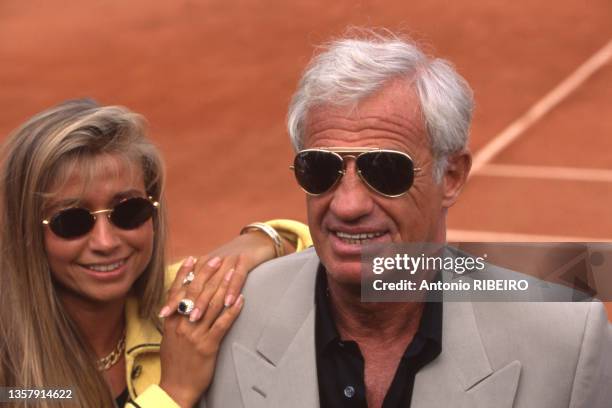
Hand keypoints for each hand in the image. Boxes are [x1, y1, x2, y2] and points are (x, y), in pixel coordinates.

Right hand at [159, 258, 243, 406]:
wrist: (176, 387)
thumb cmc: (175, 362)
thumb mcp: (169, 338)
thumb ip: (174, 319)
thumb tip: (180, 303)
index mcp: (171, 321)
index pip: (178, 291)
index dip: (186, 273)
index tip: (194, 258)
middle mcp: (182, 325)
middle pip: (196, 293)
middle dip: (208, 273)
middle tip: (218, 258)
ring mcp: (195, 335)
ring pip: (211, 305)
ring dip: (224, 286)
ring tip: (233, 272)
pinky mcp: (208, 346)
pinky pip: (222, 324)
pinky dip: (233, 310)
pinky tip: (241, 299)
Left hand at [160, 231, 291, 316]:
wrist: (257, 240)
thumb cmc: (235, 259)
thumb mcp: (216, 268)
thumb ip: (202, 281)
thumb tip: (185, 301)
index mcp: (203, 263)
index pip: (185, 283)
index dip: (174, 298)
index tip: (163, 314)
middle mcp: (213, 261)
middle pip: (197, 285)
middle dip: (186, 302)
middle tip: (178, 319)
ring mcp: (229, 260)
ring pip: (214, 283)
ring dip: (204, 301)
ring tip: (196, 317)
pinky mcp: (245, 260)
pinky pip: (237, 277)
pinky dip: (231, 290)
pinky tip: (227, 303)